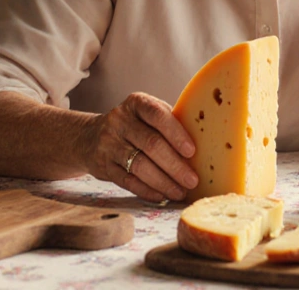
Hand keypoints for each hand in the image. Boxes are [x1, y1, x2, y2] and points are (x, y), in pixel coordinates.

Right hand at [83, 92, 197, 200]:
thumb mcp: (148, 115)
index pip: (157, 115)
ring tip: (180, 192)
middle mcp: (120, 121)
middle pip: (151, 144)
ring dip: (163, 182)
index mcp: (136, 103)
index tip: (192, 151)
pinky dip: (147, 190)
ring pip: (139, 166)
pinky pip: (127, 181)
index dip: (176, 133)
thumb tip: (208, 144)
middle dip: (175, 165)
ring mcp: (109, 143)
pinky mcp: (103, 166)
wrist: (90, 136)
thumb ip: (171, 123)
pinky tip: (162, 196)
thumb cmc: (135, 125)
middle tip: (193, 180)